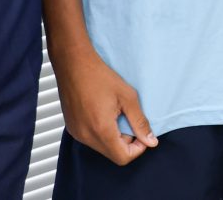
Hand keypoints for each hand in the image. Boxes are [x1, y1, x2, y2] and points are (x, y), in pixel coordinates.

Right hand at [51, 45, 158, 165]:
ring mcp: (77, 133)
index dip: (137, 149)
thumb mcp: (128, 97)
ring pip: (102, 147)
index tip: (142, 134)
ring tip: (115, 114)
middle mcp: (86, 136)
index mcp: (101, 130)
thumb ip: (140, 122)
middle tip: (129, 119)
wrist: (74, 64)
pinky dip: (101, 133)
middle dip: (126, 142)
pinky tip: (103, 113)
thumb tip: (151, 141)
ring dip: (113, 137)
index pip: (123, 157)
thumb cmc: (99, 76)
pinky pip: (91, 139)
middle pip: (112, 154)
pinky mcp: (72, 128)